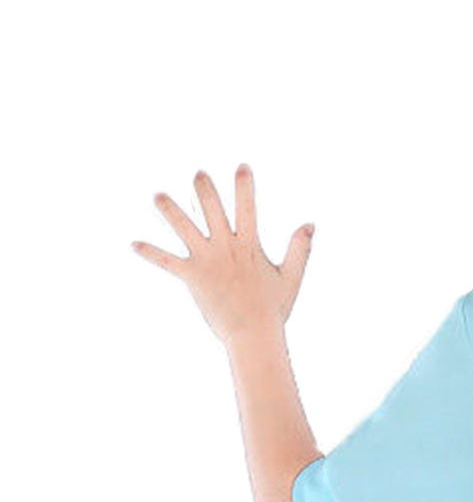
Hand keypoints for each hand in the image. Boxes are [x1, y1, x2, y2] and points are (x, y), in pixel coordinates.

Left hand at [132, 164, 313, 343]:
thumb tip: (310, 224)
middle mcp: (226, 247)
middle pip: (212, 208)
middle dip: (205, 189)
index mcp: (249, 245)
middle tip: (199, 174)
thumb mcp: (291, 277)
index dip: (245, 186)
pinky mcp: (192, 277)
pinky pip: (166, 261)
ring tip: (157, 196)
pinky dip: (150, 253)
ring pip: (183, 226)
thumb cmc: (274, 308)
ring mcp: (207, 260)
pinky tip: (134, 245)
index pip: (247, 208)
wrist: (254, 334)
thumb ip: (300, 248)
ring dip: (169, 210)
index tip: (242, 167)